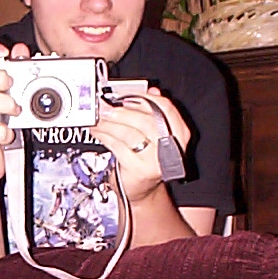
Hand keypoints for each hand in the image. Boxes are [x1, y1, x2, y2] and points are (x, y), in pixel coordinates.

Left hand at [91, 87, 191, 202]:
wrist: (141, 188)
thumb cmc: (146, 157)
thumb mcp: (153, 132)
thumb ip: (152, 111)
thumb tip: (147, 90)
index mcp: (180, 132)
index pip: (164, 107)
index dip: (143, 98)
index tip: (124, 95)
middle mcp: (171, 147)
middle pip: (145, 120)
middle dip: (121, 111)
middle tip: (104, 106)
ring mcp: (156, 160)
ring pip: (129, 133)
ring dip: (109, 123)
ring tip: (98, 118)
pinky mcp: (139, 170)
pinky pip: (118, 147)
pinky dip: (104, 136)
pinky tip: (97, 131)